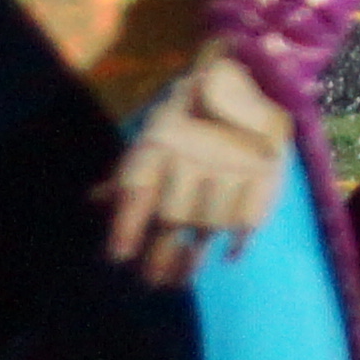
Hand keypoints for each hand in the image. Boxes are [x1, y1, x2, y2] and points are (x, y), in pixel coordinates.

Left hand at [98, 46, 295, 288]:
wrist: (253, 78)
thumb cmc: (190, 115)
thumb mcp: (155, 133)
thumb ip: (130, 172)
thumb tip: (94, 202)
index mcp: (161, 141)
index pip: (138, 191)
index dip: (126, 226)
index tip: (119, 257)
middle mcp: (194, 154)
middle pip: (173, 217)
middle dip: (160, 255)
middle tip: (151, 280)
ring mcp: (233, 166)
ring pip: (209, 225)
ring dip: (194, 257)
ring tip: (181, 278)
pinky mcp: (266, 173)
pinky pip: (248, 219)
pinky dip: (238, 242)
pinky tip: (227, 255)